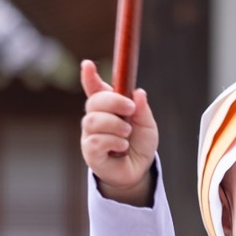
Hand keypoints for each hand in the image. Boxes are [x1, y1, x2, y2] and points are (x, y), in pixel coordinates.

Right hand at [79, 59, 158, 205]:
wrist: (138, 170)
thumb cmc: (139, 144)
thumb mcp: (147, 124)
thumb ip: (142, 109)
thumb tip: (138, 93)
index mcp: (108, 107)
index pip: (95, 88)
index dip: (89, 76)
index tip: (88, 64)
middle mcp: (96, 118)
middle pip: (93, 102)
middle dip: (113, 101)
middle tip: (130, 109)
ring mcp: (90, 135)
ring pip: (92, 121)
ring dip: (114, 125)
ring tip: (127, 133)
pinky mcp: (90, 152)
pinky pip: (95, 141)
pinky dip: (112, 141)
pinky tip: (122, 146)